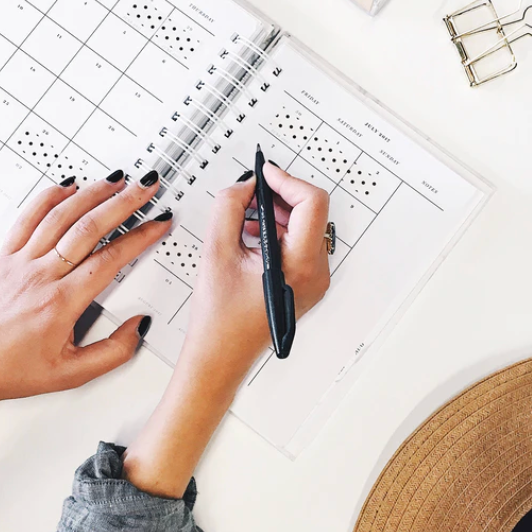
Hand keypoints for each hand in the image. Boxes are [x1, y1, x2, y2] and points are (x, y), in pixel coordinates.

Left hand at [0, 171, 171, 407]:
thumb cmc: (13, 369)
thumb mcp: (72, 375)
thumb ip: (113, 352)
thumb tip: (138, 326)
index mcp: (61, 303)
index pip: (110, 259)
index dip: (139, 237)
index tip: (158, 223)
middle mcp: (41, 276)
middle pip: (88, 228)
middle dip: (123, 202)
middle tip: (145, 187)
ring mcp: (21, 262)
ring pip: (60, 216)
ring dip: (92, 193)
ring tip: (116, 180)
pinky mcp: (6, 257)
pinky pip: (28, 217)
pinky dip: (49, 196)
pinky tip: (68, 186)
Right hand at [122, 164, 330, 495]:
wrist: (219, 357)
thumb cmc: (218, 320)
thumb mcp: (216, 252)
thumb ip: (229, 207)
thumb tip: (244, 185)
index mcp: (300, 266)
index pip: (312, 203)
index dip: (286, 180)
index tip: (265, 174)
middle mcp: (315, 274)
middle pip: (312, 212)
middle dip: (280, 195)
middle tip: (251, 190)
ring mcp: (314, 280)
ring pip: (306, 226)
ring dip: (277, 212)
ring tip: (246, 214)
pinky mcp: (305, 283)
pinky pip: (299, 244)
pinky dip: (278, 230)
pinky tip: (252, 233)